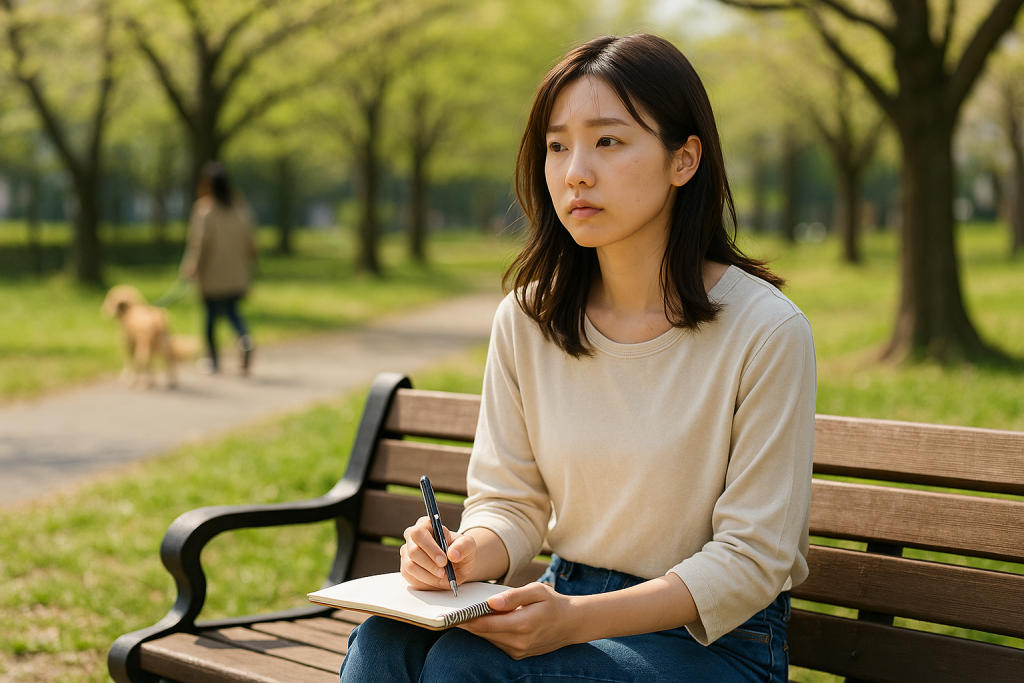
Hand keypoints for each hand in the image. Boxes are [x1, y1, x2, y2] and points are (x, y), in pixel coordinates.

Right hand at [400, 516, 477, 590]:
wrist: (457, 565)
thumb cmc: (460, 550)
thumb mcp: (468, 545)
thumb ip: (463, 546)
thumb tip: (452, 554)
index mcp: (425, 525)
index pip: (419, 533)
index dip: (430, 548)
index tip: (443, 561)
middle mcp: (412, 538)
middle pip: (413, 551)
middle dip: (430, 565)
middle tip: (444, 573)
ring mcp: (407, 554)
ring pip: (410, 566)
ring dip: (429, 576)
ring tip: (444, 578)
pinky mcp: (406, 569)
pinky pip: (411, 578)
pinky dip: (426, 583)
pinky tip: (438, 581)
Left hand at [459, 582, 581, 658]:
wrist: (572, 624)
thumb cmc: (553, 602)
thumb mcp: (536, 591)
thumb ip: (513, 596)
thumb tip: (491, 602)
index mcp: (523, 624)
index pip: (486, 625)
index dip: (467, 620)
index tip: (452, 613)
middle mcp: (519, 642)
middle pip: (484, 634)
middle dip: (468, 623)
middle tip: (451, 612)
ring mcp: (519, 651)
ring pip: (489, 639)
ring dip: (478, 628)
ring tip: (464, 614)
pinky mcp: (518, 654)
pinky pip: (498, 643)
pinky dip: (490, 632)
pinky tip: (484, 621)